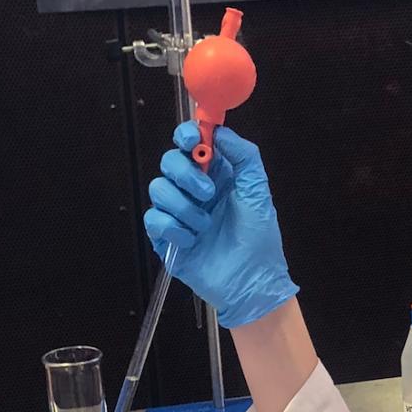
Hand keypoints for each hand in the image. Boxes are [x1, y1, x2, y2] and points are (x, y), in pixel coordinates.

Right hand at [144, 123, 296, 329]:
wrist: (251, 280)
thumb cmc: (258, 237)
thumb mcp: (257, 190)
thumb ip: (244, 155)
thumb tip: (219, 131)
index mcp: (214, 174)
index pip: (190, 144)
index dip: (186, 136)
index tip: (192, 141)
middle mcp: (192, 189)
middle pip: (169, 162)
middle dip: (186, 175)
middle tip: (209, 194)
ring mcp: (177, 212)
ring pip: (158, 190)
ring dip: (184, 207)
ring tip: (206, 226)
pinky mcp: (165, 237)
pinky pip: (153, 219)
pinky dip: (174, 228)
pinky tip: (192, 241)